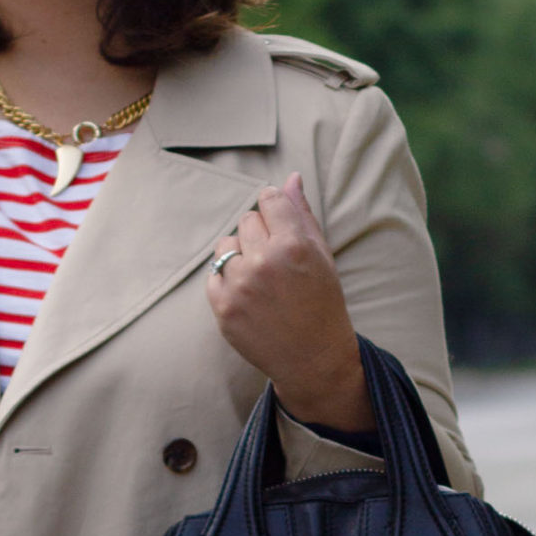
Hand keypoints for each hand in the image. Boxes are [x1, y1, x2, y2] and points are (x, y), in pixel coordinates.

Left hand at [206, 174, 373, 431]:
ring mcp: (240, 285)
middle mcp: (264, 262)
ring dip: (239, 256)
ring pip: (224, 246)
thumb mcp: (321, 256)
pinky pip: (213, 275)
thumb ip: (302, 214)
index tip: (280, 228)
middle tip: (276, 264)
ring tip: (260, 279)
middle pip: (245, 220)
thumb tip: (290, 177)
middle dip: (259, 236)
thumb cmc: (322, 303)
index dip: (274, 211)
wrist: (313, 358)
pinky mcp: (222, 307)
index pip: (267, 200)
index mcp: (294, 245)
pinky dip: (227, 282)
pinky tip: (249, 298)